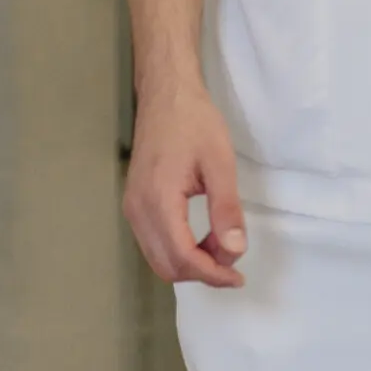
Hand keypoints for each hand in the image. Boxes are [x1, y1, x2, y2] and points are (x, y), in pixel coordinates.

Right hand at [124, 84, 247, 288]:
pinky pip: (153, 243)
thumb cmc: (195, 123)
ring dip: (190, 263)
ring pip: (158, 258)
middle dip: (202, 272)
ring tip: (220, 246)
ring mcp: (132, 206)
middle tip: (233, 257)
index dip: (211, 274)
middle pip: (166, 265)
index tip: (238, 276)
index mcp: (158, 199)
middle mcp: (138, 209)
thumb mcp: (220, 163)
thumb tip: (235, 251)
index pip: (182, 256)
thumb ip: (226, 209)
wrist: (166, 95)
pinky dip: (178, 251)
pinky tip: (201, 238)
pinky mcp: (134, 202)